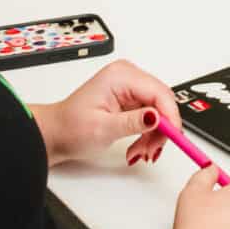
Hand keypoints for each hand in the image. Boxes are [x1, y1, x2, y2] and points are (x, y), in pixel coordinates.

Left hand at [41, 59, 179, 166]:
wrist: (56, 134)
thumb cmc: (70, 128)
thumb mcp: (102, 128)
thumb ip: (133, 122)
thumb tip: (157, 117)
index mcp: (121, 76)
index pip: (159, 93)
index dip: (170, 117)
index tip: (173, 137)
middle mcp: (128, 76)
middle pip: (162, 102)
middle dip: (161, 130)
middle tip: (151, 151)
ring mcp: (130, 86)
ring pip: (159, 111)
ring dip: (154, 135)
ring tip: (139, 152)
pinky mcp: (131, 98)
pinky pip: (152, 115)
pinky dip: (148, 133)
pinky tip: (138, 146)